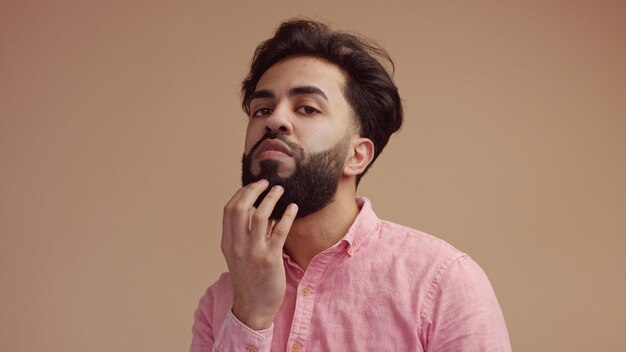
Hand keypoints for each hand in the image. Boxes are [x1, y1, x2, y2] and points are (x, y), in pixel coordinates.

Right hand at [220, 179, 298, 329]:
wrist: (254, 306)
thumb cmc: (250, 278)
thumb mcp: (240, 255)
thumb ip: (247, 234)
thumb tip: (262, 210)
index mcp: (227, 243)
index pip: (230, 210)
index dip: (241, 193)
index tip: (253, 185)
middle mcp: (237, 245)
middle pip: (241, 208)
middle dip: (253, 190)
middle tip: (266, 182)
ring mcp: (253, 252)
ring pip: (259, 215)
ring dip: (270, 198)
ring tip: (280, 190)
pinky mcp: (271, 259)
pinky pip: (279, 231)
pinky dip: (287, 216)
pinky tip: (293, 208)